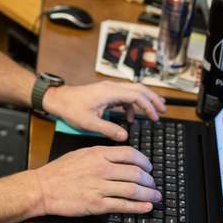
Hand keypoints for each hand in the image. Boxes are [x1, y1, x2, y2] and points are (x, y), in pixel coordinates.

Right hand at [31, 145, 159, 216]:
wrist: (42, 188)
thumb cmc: (59, 172)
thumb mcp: (81, 154)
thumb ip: (101, 154)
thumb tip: (121, 158)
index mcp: (98, 153)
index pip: (130, 154)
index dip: (145, 162)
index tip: (149, 167)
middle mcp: (101, 169)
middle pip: (136, 173)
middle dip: (150, 180)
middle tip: (153, 184)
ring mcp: (99, 187)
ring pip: (133, 190)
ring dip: (148, 194)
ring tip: (155, 197)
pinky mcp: (97, 204)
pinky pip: (123, 205)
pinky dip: (138, 207)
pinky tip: (146, 207)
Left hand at [43, 81, 166, 140]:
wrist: (58, 99)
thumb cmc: (71, 109)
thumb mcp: (89, 122)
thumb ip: (108, 129)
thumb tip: (124, 136)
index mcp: (109, 92)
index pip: (136, 96)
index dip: (148, 106)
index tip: (156, 117)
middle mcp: (111, 87)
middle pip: (139, 88)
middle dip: (153, 99)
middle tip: (164, 110)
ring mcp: (109, 88)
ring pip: (133, 90)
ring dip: (145, 100)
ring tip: (155, 111)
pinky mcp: (106, 92)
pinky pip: (125, 95)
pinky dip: (132, 105)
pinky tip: (131, 118)